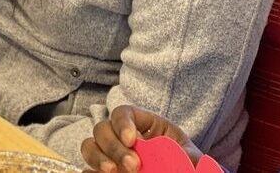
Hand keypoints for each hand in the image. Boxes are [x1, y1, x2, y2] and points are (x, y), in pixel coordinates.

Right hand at [81, 105, 203, 172]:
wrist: (183, 171)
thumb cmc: (187, 164)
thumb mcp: (191, 157)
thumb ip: (186, 157)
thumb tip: (181, 162)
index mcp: (143, 124)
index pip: (123, 112)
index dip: (122, 122)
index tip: (131, 140)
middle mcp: (121, 136)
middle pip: (102, 129)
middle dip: (114, 147)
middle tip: (132, 166)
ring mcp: (110, 154)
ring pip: (89, 146)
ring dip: (98, 158)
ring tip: (112, 172)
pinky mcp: (105, 171)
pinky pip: (88, 170)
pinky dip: (91, 172)